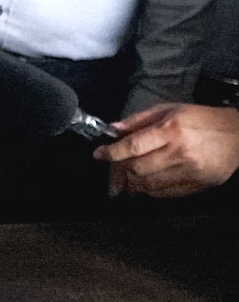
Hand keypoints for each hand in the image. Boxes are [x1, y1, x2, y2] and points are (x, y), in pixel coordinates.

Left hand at [95, 103, 238, 198]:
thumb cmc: (202, 119)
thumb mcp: (170, 109)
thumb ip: (139, 120)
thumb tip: (113, 129)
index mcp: (171, 129)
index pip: (134, 145)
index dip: (112, 152)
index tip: (99, 154)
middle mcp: (180, 152)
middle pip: (138, 168)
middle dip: (119, 171)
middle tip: (111, 171)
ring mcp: (191, 171)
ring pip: (150, 184)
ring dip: (132, 184)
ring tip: (123, 181)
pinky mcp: (199, 185)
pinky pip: (167, 193)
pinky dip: (151, 191)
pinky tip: (144, 187)